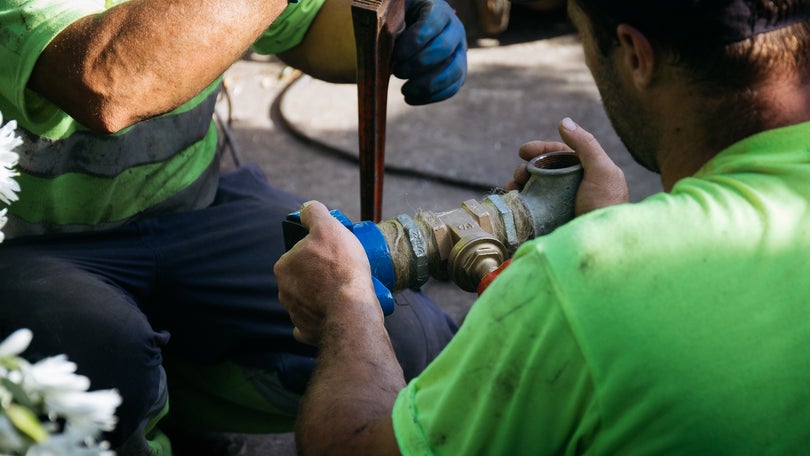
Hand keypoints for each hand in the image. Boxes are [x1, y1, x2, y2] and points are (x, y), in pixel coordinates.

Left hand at [274, 201, 380, 345]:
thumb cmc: (340, 267)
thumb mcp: (328, 227)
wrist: (351, 311)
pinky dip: (320, 319)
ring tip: (345, 293)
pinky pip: (311, 323)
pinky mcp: (306, 332)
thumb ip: (314, 212)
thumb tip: (307, 208)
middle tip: (344, 272)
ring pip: (308, 299)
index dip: (319, 251)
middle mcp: (284, 291)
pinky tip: (333, 313)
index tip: (336, 254)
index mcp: (283, 266)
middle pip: (304, 277)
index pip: (300, 253)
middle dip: (320, 274)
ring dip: (322, 296)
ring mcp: (294, 314)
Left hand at [392, 0, 466, 104]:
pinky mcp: (458, 72)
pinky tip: (410, 99)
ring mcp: (460, 52)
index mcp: (439, 10)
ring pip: (454, 71)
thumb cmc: (399, 21)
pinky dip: (431, 97)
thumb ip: (392, 26)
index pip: (433, 22)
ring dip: (427, 85)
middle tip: (397, 72)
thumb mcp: (395, 15)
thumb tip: (386, 48)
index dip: (414, 41)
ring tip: (404, 90)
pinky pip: (452, 88)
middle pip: (444, 48)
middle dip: (417, 64)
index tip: (396, 55)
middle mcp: (455, 29)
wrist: (412, 30)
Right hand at [506, 118, 628, 214]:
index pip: (561, 154)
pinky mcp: (550, 222)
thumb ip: (586, 144)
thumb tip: (563, 121)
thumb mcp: (602, 172)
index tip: (522, 151)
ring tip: (512, 188)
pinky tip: (513, 201)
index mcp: (589, 172)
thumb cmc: (606, 207)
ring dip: (520, 184)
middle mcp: (574, 187)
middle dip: (527, 168)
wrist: (602, 246)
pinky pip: (530, 206)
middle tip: (518, 174)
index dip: (541, 149)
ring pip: (535, 188)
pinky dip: (519, 201)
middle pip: (544, 170)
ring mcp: (561, 206)